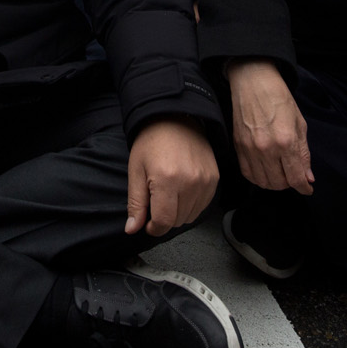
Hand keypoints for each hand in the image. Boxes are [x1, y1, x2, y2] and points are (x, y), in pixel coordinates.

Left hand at [125, 119, 218, 236]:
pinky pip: (203, 206)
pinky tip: (182, 188)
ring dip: (178, 212)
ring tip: (169, 191)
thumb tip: (132, 229)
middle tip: (156, 198)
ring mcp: (205, 181)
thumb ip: (135, 203)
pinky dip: (191, 204)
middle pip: (177, 221)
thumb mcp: (135, 171)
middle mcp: (190, 182)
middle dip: (164, 217)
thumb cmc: (151, 142)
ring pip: (190, 216)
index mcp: (167, 180)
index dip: (153, 228)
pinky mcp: (215, 179)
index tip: (148, 223)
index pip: (164, 222)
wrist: (175, 117)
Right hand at [227, 60, 313, 194]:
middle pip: (279, 184)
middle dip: (290, 183)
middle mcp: (266, 148)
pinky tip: (265, 171)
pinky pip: (247, 173)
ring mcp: (249, 149)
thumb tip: (308, 177)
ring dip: (274, 182)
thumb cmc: (279, 98)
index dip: (304, 187)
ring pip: (262, 182)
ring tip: (280, 173)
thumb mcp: (300, 124)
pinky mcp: (238, 146)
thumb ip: (303, 153)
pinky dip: (258, 177)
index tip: (307, 188)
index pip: (296, 178)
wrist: (253, 82)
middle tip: (293, 175)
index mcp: (286, 141)